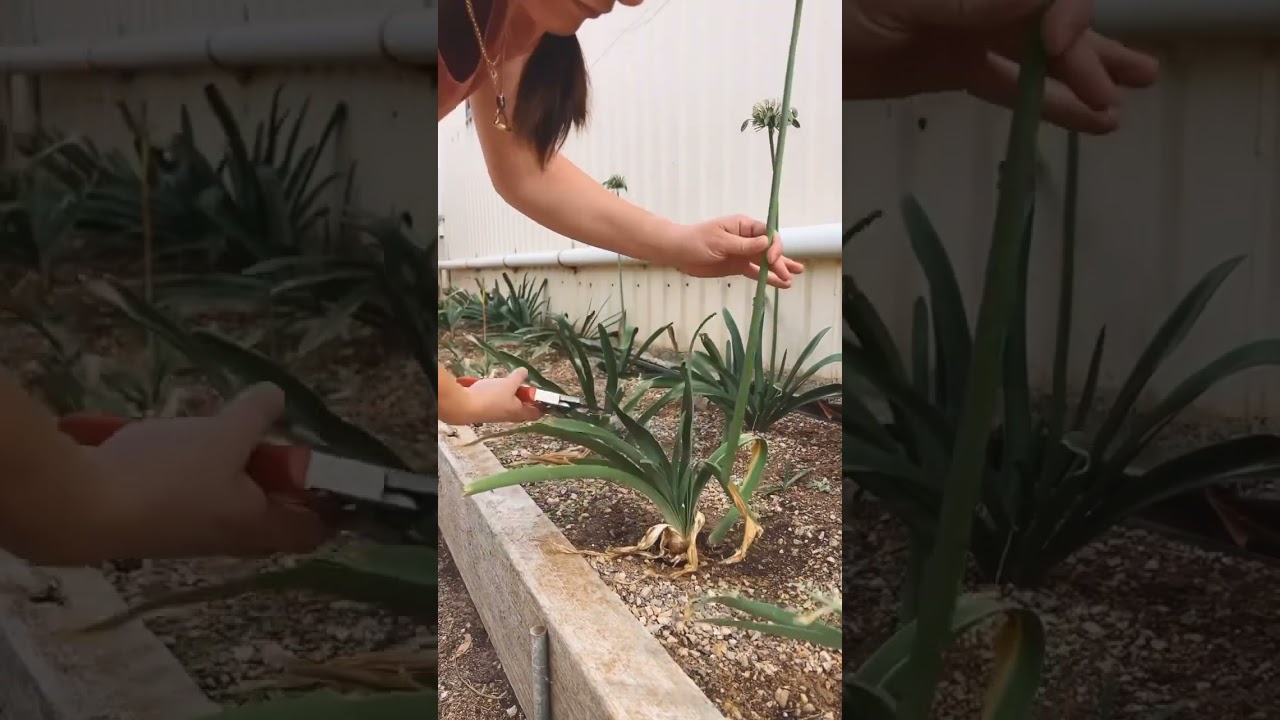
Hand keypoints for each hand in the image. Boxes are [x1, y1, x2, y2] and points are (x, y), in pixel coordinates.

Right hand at [85, 383, 330, 559]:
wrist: (77, 507)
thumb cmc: (166, 478)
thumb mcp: (223, 435)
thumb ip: (256, 416)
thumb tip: (277, 397)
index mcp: (257, 527)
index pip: (312, 531)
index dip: (331, 506)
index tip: (336, 473)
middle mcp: (226, 538)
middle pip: (268, 511)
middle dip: (274, 474)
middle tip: (270, 438)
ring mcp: (187, 531)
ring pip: (226, 497)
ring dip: (227, 464)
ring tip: (217, 430)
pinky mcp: (152, 518)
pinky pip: (187, 490)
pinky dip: (189, 465)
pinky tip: (172, 438)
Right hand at [461, 368, 543, 423]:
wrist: (463, 406)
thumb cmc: (490, 397)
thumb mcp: (508, 384)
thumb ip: (518, 378)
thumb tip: (525, 372)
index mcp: (519, 413)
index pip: (536, 413)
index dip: (542, 405)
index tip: (544, 395)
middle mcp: (509, 416)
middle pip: (521, 407)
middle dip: (523, 395)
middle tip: (522, 384)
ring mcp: (496, 414)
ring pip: (507, 403)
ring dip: (507, 392)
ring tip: (504, 381)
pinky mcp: (485, 409)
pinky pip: (494, 400)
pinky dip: (494, 392)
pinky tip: (489, 384)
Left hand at [672, 216, 805, 288]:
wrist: (679, 252)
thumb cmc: (696, 241)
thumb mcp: (720, 241)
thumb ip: (743, 245)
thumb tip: (766, 242)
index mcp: (744, 226)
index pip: (767, 234)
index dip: (774, 246)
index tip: (771, 259)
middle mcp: (747, 239)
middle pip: (769, 249)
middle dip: (780, 262)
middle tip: (787, 275)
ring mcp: (743, 254)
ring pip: (765, 262)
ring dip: (778, 270)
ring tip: (791, 280)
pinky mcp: (738, 267)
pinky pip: (756, 273)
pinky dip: (767, 278)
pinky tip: (780, 284)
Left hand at [844, 0, 1158, 133]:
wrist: (793, 43)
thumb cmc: (835, 9)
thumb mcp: (905, 2)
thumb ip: (972, 1)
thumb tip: (1044, 0)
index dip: (1069, 15)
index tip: (1065, 47)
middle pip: (1050, 20)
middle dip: (1090, 50)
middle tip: (1128, 83)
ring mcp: (968, 30)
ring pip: (1038, 53)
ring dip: (1082, 75)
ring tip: (1127, 98)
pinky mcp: (951, 66)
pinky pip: (1006, 83)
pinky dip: (1043, 102)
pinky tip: (1083, 119)